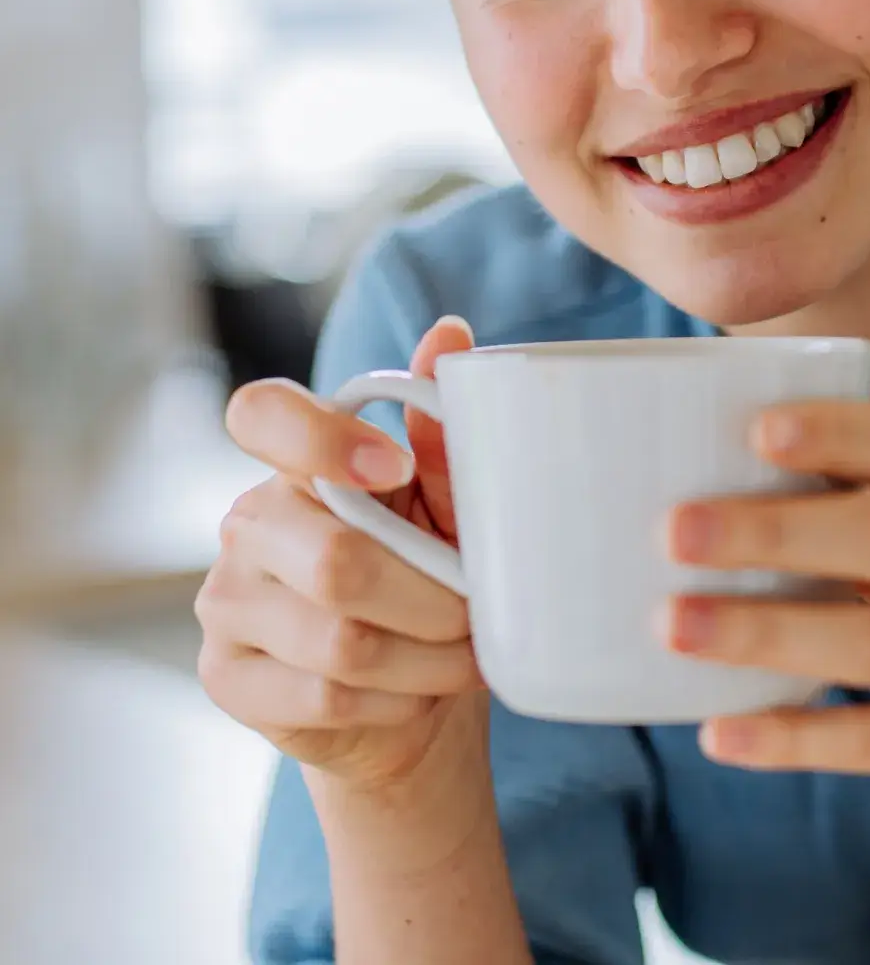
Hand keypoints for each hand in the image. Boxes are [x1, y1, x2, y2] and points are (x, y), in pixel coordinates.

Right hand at [196, 318, 486, 793]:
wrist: (406, 694)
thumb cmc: (426, 574)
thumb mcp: (445, 501)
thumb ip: (444, 430)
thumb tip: (451, 333)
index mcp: (296, 462)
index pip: (261, 413)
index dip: (322, 437)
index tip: (395, 467)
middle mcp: (248, 523)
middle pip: (336, 561)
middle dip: (432, 597)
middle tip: (480, 613)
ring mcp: (225, 602)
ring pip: (340, 641)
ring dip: (428, 656)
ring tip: (467, 655)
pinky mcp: (227, 678)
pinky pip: (325, 696)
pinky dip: (397, 699)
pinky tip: (419, 692)